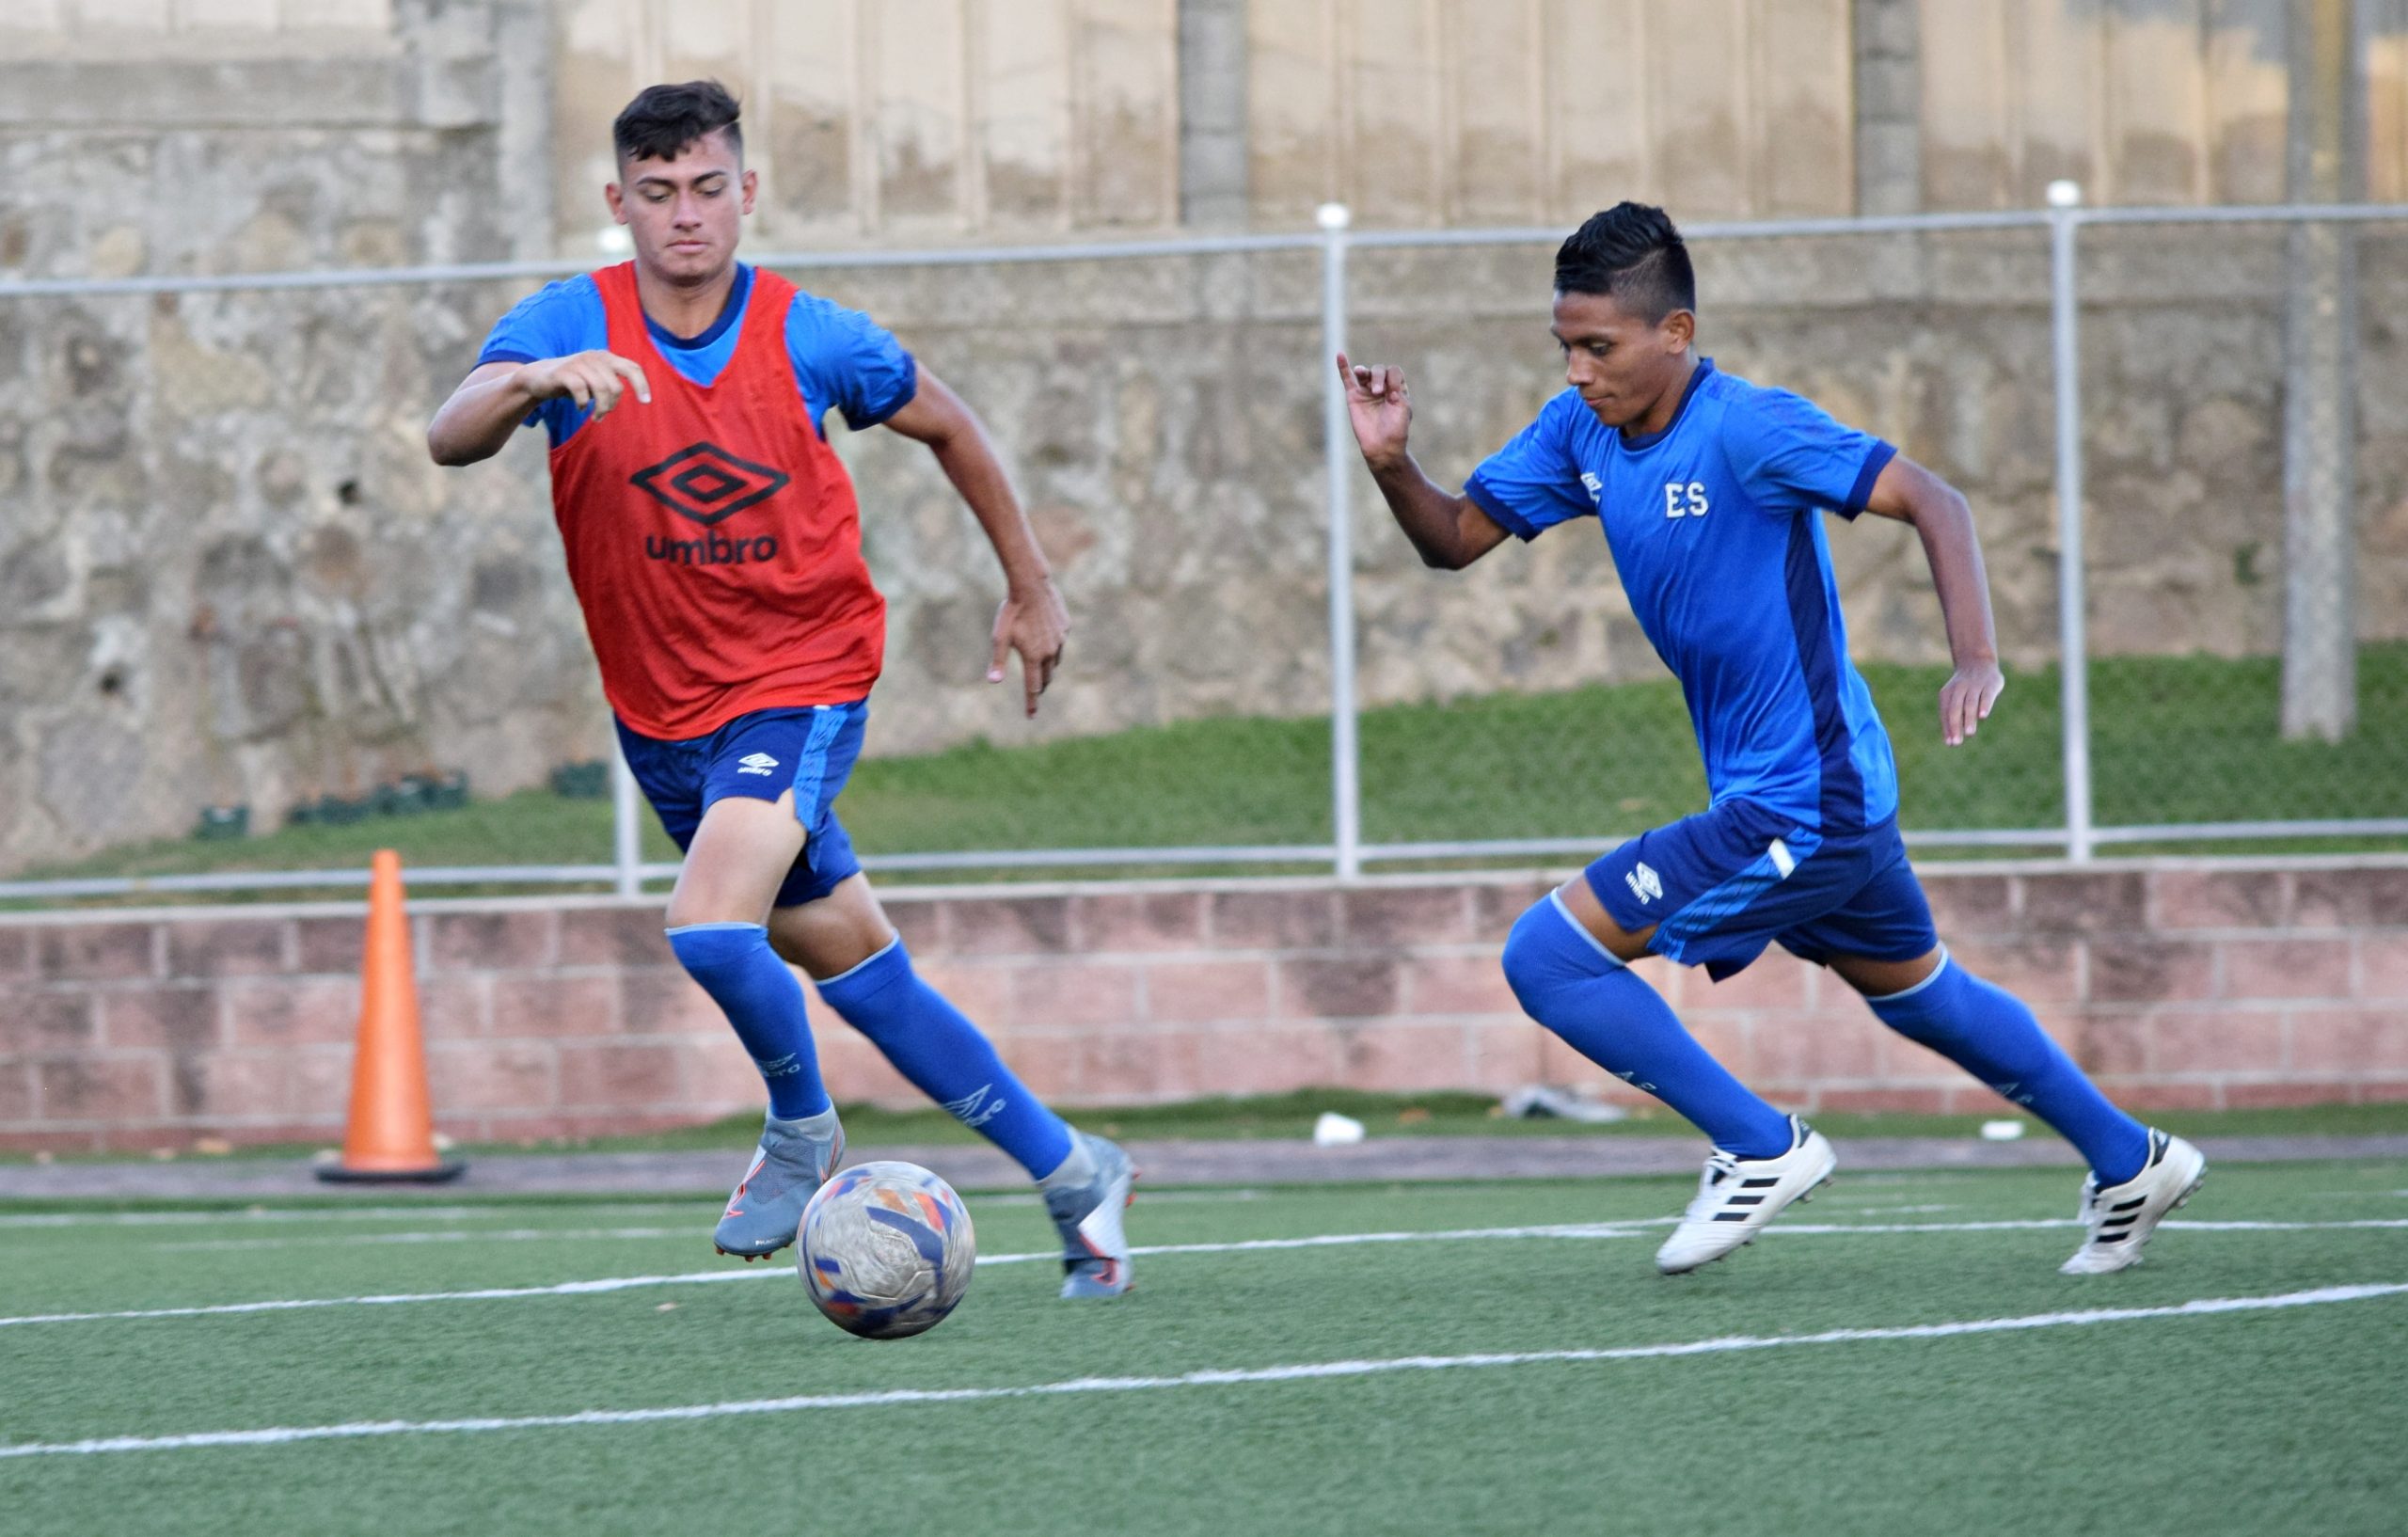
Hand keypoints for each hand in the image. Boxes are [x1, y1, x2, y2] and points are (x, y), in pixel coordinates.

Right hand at [515, 351, 650, 418]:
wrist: (538, 378)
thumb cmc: (574, 381)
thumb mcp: (596, 379)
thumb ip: (613, 383)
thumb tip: (637, 396)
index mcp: (606, 357)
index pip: (632, 368)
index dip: (642, 385)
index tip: (646, 402)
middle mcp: (594, 357)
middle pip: (616, 386)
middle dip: (612, 405)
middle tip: (603, 415)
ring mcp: (578, 363)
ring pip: (601, 389)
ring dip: (600, 409)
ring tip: (595, 418)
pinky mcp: (563, 372)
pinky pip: (580, 390)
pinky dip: (582, 404)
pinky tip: (580, 409)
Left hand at [989, 578, 1068, 718]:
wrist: (1032, 586)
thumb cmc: (1012, 611)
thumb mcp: (999, 637)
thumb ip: (998, 661)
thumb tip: (993, 681)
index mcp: (1033, 657)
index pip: (1033, 688)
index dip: (1031, 703)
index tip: (1031, 716)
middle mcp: (1050, 652)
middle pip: (1046, 677)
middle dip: (1041, 686)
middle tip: (1036, 692)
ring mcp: (1060, 639)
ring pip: (1055, 661)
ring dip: (1047, 667)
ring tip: (1040, 667)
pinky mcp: (1065, 627)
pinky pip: (1059, 642)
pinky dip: (1052, 646)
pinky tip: (1045, 638)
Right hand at [1335, 352, 1411, 469]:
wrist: (1383, 447)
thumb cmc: (1397, 429)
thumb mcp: (1403, 406)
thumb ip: (1396, 389)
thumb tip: (1384, 380)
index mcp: (1397, 388)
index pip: (1394, 372)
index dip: (1392, 378)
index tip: (1392, 395)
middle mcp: (1382, 388)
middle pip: (1379, 370)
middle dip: (1378, 377)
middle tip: (1377, 393)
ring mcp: (1366, 391)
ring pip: (1364, 372)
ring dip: (1365, 371)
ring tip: (1361, 374)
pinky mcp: (1353, 397)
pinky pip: (1347, 378)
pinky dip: (1343, 366)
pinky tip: (1339, 355)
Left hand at [1940, 660, 2003, 745]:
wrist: (1978, 662)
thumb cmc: (1964, 688)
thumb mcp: (1955, 699)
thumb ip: (1952, 718)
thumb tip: (1948, 742)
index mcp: (1947, 693)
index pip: (1946, 713)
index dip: (1948, 728)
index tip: (1950, 743)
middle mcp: (1959, 689)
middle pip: (1955, 709)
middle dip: (1955, 726)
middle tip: (1957, 742)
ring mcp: (1975, 685)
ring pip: (1970, 703)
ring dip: (1969, 718)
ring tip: (1969, 733)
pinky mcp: (1990, 684)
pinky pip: (1986, 695)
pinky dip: (1984, 705)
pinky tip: (1983, 716)